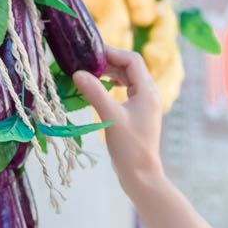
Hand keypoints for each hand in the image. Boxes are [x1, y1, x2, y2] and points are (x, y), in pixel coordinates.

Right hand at [72, 44, 164, 188]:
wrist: (141, 174)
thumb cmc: (129, 147)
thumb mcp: (111, 117)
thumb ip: (95, 93)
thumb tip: (78, 73)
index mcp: (148, 91)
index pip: (132, 60)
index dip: (113, 53)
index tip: (91, 53)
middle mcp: (150, 94)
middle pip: (131, 67)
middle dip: (110, 62)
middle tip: (87, 62)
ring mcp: (145, 104)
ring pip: (129, 78)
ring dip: (111, 73)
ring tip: (91, 73)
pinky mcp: (139, 113)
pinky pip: (127, 90)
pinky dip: (114, 85)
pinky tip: (101, 88)